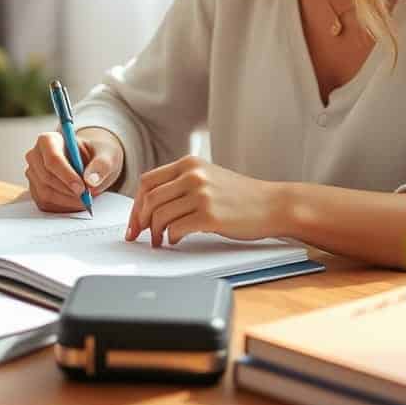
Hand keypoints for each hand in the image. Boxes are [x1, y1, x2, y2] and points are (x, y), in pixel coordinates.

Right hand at [25, 127, 123, 212]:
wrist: (92, 164)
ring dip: (68, 200)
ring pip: (45, 193)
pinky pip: (45, 204)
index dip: (67, 175)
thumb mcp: (107, 155)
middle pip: (47, 178)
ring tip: (85, 199)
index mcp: (49, 140)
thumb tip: (90, 180)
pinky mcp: (35, 190)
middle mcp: (36, 155)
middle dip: (69, 191)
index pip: (52, 159)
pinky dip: (63, 207)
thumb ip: (101, 165)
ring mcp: (33, 174)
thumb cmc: (97, 155)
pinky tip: (76, 202)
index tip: (82, 188)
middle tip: (88, 197)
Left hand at [125, 155, 273, 245]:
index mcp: (189, 163)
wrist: (271, 204)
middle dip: (140, 222)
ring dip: (155, 233)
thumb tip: (149, 206)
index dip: (136, 205)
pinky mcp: (209, 215)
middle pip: (149, 200)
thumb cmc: (240, 196)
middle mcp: (193, 175)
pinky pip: (176, 229)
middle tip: (141, 236)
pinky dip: (171, 238)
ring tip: (160, 241)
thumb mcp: (208, 177)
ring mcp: (201, 194)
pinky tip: (176, 240)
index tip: (134, 222)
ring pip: (159, 216)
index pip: (147, 181)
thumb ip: (181, 184)